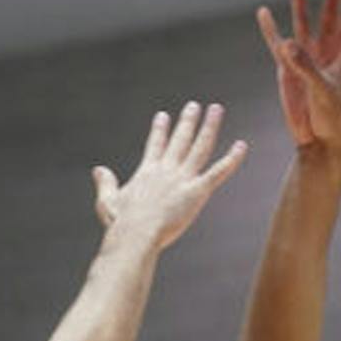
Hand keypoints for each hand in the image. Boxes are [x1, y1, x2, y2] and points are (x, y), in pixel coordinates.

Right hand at [91, 102, 246, 251]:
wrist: (136, 234)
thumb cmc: (121, 223)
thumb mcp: (108, 201)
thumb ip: (105, 183)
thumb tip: (98, 169)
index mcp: (147, 172)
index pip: (155, 145)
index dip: (160, 130)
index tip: (163, 115)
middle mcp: (166, 170)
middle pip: (180, 139)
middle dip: (187, 121)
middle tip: (193, 106)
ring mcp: (183, 179)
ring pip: (200, 147)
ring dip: (209, 127)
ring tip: (216, 109)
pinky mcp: (197, 191)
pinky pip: (218, 172)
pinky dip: (231, 159)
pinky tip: (242, 146)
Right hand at [257, 0, 340, 147]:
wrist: (319, 142)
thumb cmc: (334, 119)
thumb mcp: (324, 93)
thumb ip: (306, 68)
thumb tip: (288, 43)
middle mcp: (325, 50)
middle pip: (329, 11)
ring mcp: (305, 58)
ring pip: (303, 22)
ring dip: (300, 1)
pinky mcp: (287, 69)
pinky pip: (276, 43)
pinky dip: (269, 28)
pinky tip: (263, 11)